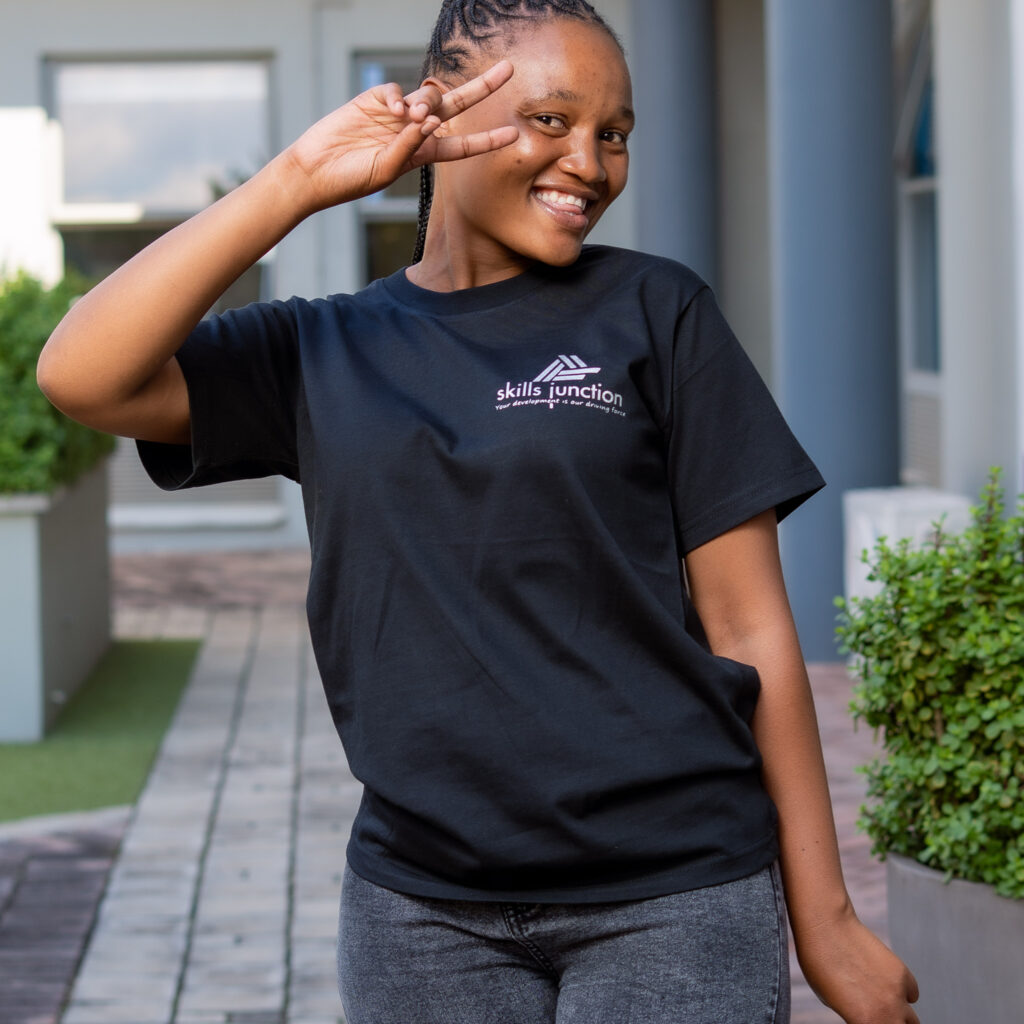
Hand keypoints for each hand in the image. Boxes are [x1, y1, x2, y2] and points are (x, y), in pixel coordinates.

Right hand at [282, 61, 517, 212]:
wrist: (314, 169)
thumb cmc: (351, 180)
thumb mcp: (386, 170)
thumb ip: (410, 147)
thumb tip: (428, 120)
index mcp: (422, 155)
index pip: (462, 145)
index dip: (487, 140)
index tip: (513, 133)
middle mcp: (414, 131)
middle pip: (455, 106)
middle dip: (482, 88)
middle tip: (508, 70)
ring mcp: (395, 114)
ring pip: (426, 97)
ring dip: (426, 104)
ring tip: (412, 118)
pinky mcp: (374, 100)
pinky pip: (396, 91)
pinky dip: (398, 98)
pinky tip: (393, 111)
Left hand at [797, 913, 919, 1023]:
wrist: (826, 926)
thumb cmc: (818, 964)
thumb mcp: (831, 1000)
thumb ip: (856, 1016)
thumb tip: (868, 1019)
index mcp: (866, 1023)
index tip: (865, 1020)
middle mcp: (887, 1012)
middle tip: (875, 1017)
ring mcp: (897, 992)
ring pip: (912, 1020)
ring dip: (899, 1015)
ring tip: (881, 1004)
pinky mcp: (902, 973)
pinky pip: (911, 993)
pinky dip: (903, 992)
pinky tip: (886, 982)